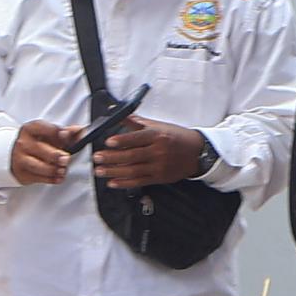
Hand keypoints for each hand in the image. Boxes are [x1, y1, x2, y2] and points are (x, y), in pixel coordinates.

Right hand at [9, 121, 81, 186]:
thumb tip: (80, 130)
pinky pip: (36, 177)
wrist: (15, 155)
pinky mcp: (21, 172)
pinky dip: (50, 179)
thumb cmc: (35, 143)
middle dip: (55, 155)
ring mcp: (20, 158)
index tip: (68, 137)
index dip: (59, 134)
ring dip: (52, 169)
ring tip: (62, 170)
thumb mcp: (48, 134)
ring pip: (37, 165)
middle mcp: (23, 142)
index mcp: (31, 129)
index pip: (46, 129)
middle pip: (40, 148)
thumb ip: (66, 133)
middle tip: (66, 159)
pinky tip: (58, 178)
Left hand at [90, 121, 213, 188]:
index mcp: (157, 136)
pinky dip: (124, 183)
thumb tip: (118, 113)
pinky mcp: (159, 178)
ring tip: (100, 171)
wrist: (198, 153)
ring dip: (114, 171)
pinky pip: (139, 181)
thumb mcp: (159, 125)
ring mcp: (159, 166)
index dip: (121, 140)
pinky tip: (113, 182)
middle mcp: (158, 151)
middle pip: (131, 155)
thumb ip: (137, 121)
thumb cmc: (177, 137)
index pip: (136, 138)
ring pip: (133, 170)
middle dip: (112, 157)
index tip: (108, 142)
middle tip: (97, 157)